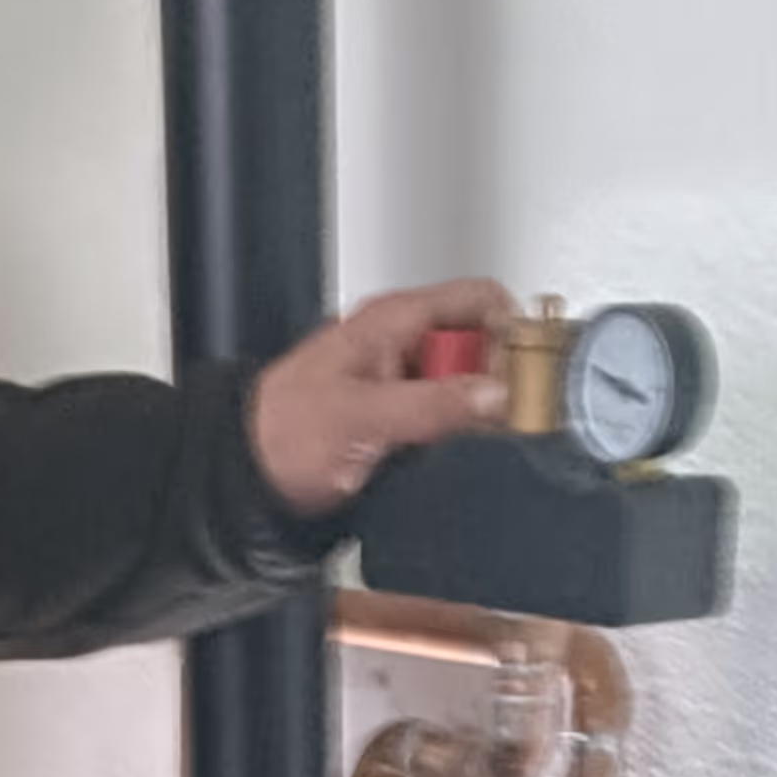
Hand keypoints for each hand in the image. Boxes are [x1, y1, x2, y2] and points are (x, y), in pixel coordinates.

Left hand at [246, 278, 516, 518]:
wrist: (254, 477)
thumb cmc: (284, 432)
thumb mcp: (362, 416)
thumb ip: (431, 404)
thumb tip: (493, 395)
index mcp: (395, 320)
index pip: (481, 299)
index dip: (510, 330)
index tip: (522, 374)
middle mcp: (406, 345)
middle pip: (486, 346)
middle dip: (500, 380)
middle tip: (498, 417)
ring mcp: (409, 383)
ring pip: (475, 387)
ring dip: (482, 414)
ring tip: (469, 440)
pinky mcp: (408, 420)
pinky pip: (455, 420)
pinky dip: (465, 436)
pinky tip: (453, 455)